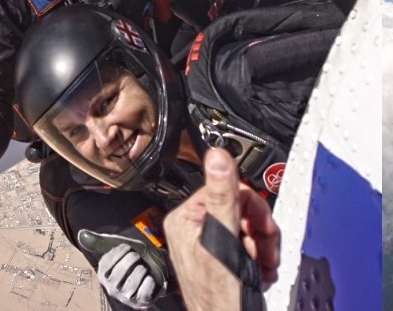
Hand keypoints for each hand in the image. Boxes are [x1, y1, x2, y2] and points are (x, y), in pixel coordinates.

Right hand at [78, 232, 165, 309]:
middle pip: (122, 269)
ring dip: (143, 268)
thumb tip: (81, 234)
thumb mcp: (116, 248)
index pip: (107, 262)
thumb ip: (99, 242)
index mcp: (103, 275)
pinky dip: (151, 280)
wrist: (154, 276)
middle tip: (137, 257)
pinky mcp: (141, 302)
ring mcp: (126, 297)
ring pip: (136, 276)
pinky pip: (147, 287)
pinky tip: (149, 278)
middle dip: (133, 258)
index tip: (127, 247)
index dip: (120, 251)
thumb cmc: (132, 260)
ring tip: (143, 269)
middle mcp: (112, 289)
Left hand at [161, 147, 279, 310]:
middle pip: (241, 209)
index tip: (262, 225)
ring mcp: (208, 245)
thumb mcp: (223, 238)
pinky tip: (260, 272)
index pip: (226, 189)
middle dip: (261, 231)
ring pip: (248, 229)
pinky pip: (249, 247)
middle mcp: (194, 228)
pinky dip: (261, 259)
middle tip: (265, 251)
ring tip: (263, 265)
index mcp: (186, 217)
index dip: (252, 207)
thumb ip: (223, 196)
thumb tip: (217, 155)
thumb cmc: (219, 294)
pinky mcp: (223, 259)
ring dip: (264, 247)